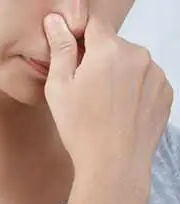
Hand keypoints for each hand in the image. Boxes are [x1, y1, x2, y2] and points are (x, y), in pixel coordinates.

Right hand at [43, 13, 173, 177]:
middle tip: (84, 89)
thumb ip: (61, 49)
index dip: (80, 38)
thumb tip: (56, 22)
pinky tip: (119, 109)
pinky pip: (145, 79)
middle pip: (112, 44)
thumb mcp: (59, 87)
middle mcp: (137, 55)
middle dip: (98, 59)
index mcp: (108, 50)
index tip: (73, 58)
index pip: (93, 24)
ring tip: (103, 103)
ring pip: (130, 62)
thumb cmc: (82, 128)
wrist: (113, 164)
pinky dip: (133, 88)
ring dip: (117, 73)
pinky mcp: (165, 91)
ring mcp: (155, 73)